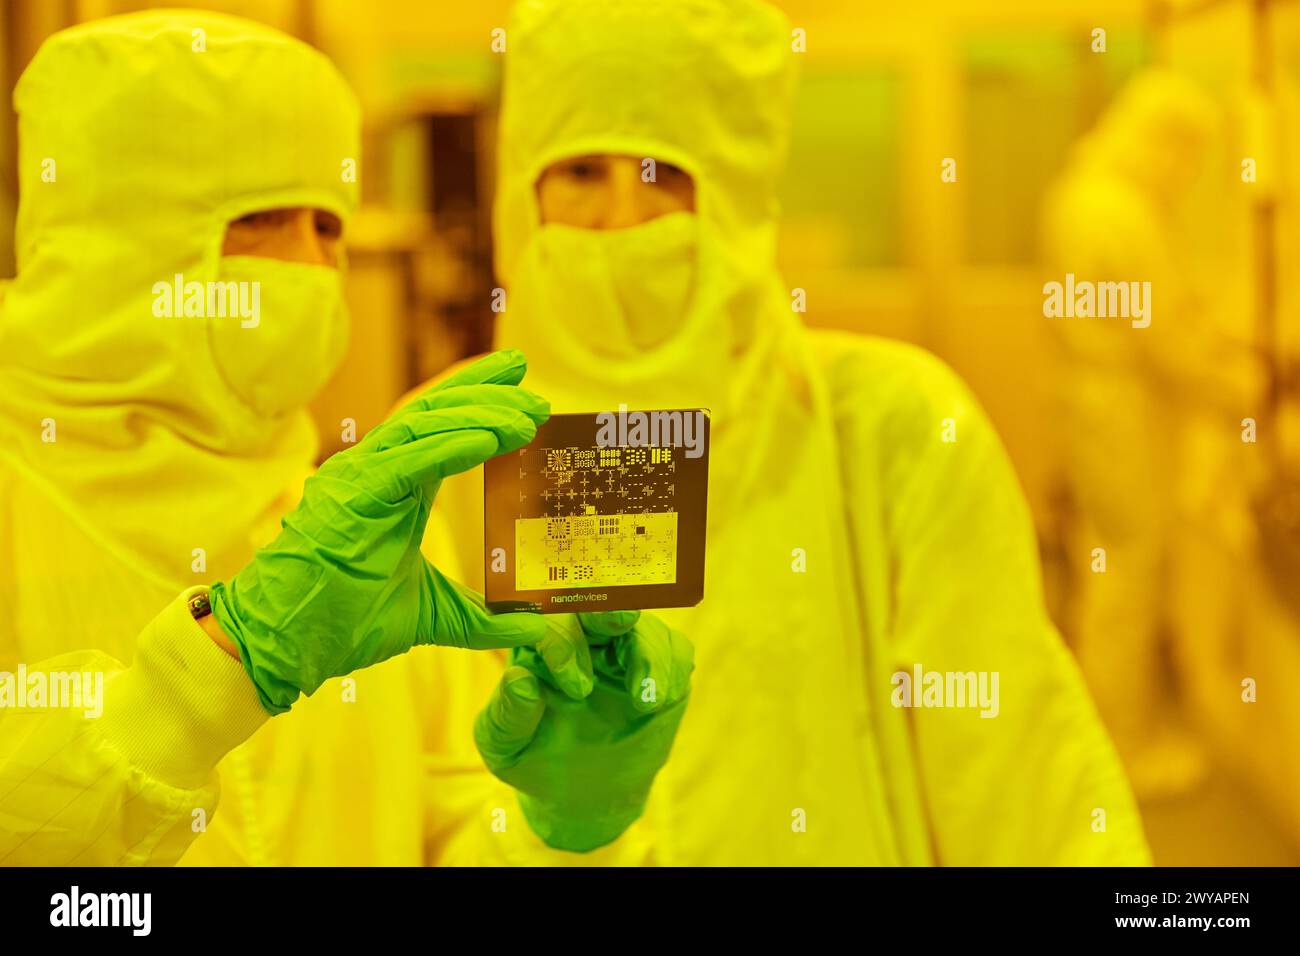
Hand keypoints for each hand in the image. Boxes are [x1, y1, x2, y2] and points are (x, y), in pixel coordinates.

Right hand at [211, 349, 549, 713]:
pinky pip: (408, 460)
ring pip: (426, 426)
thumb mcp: (432, 614)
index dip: (481, 400)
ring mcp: (360, 479)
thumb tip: (534, 629)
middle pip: (437, 413)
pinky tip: (490, 439)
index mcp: (395, 487)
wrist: (282, 644)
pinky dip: (451, 445)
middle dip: (486, 392)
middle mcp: (377, 471)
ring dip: (480, 415)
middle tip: (530, 381)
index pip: (443, 429)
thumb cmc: (343, 623)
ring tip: (527, 415)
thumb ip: (482, 618)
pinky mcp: (351, 496)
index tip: (524, 390)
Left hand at [476, 610, 694, 851]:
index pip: (550, 622)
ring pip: (643, 627)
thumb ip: (508, 716)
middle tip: (623, 620)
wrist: (582, 791)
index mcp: (539, 645)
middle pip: (600, 604)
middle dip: (611, 608)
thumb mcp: (507, 747)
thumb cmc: (533, 759)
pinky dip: (671, 668)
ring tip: (648, 701)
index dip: (564, 644)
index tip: (578, 690)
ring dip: (648, 654)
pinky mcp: (659, 667)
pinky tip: (660, 700)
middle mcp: (583, 636)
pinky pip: (675, 650)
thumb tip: (520, 680)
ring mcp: (624, 649)